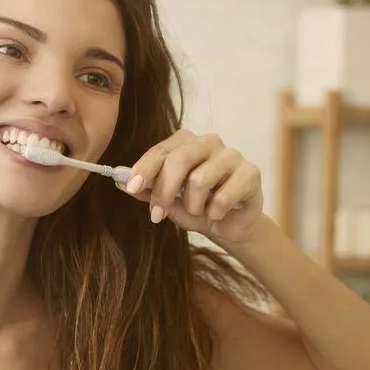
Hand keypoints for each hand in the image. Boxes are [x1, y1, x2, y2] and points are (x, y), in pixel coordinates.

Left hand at [119, 129, 264, 244]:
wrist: (230, 226)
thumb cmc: (198, 208)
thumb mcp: (168, 202)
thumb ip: (146, 190)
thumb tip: (119, 182)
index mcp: (187, 143)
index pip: (162, 150)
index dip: (144, 169)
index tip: (131, 187)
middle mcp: (209, 142)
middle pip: (179, 159)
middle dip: (164, 191)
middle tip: (158, 214)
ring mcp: (232, 155)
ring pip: (199, 180)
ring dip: (194, 206)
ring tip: (200, 212)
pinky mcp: (251, 173)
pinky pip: (224, 195)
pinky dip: (215, 212)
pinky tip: (218, 214)